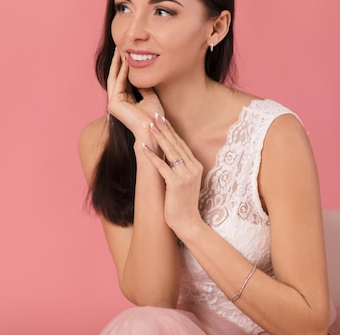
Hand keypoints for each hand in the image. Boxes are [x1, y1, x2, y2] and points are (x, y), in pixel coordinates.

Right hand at [106, 48, 163, 138]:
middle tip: (118, 49)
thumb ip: (144, 87)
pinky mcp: (114, 104)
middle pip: (115, 78)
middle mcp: (116, 103)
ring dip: (117, 65)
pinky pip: (118, 84)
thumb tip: (142, 76)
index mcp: (124, 102)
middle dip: (117, 63)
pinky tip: (126, 62)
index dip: (125, 68)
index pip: (123, 81)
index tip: (128, 54)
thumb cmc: (154, 117)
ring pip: (114, 79)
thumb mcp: (150, 97)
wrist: (153, 129)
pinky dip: (122, 73)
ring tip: (119, 51)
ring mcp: (113, 104)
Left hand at [141, 115, 204, 231]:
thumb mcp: (184, 182)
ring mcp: (186, 176)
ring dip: (159, 138)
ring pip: (171, 152)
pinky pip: (162, 166)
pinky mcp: (176, 183)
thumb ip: (180, 168)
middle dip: (165, 129)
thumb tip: (168, 155)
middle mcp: (193, 168)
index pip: (182, 144)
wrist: (188, 223)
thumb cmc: (182, 203)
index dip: (172, 131)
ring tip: (149, 126)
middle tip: (155, 116)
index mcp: (196, 166)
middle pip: (176, 145)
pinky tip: (143, 147)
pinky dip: (152, 156)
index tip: (163, 119)